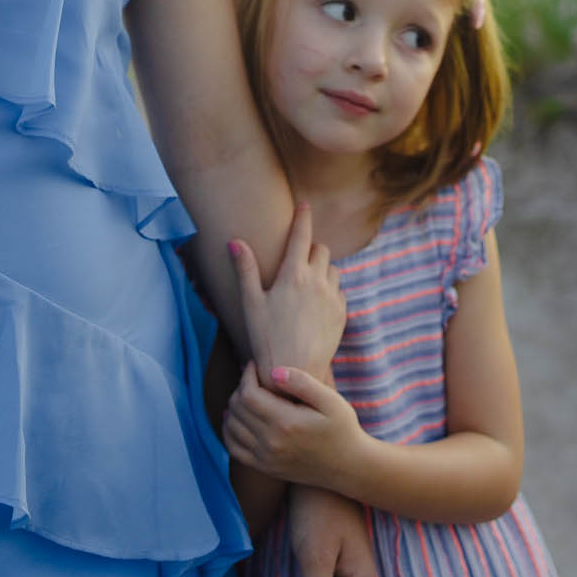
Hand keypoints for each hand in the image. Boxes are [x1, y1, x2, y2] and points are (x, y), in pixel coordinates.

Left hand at [224, 361, 364, 488]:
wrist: (349, 467)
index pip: (248, 394)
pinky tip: (238, 419)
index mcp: (286, 423)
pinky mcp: (265, 468)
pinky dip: (229, 431)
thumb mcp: (331, 400)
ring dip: (234, 407)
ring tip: (248, 394)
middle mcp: (271, 443)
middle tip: (253, 377)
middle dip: (239, 387)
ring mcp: (266, 458)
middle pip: (237, 409)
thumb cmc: (343, 428)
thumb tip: (274, 371)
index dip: (246, 375)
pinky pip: (234, 448)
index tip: (254, 363)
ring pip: (231, 427)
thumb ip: (303, 383)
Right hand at [228, 200, 344, 382]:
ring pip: (333, 269)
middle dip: (311, 248)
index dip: (303, 216)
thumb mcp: (251, 303)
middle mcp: (317, 282)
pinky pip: (340, 291)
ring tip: (306, 283)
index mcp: (294, 274)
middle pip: (321, 249)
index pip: (301, 235)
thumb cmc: (266, 338)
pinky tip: (316, 303)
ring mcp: (333, 298)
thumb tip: (234, 240)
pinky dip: (330, 289)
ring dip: (322, 269)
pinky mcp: (342, 314)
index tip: (304, 204)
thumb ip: (245, 269)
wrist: (294, 372)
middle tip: (298, 258)